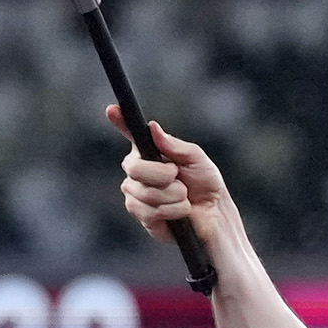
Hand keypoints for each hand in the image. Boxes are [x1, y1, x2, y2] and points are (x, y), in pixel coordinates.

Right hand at [110, 108, 237, 253]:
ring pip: (144, 192)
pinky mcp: (143, 217)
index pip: (132, 135)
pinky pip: (149, 211)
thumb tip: (152, 127)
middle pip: (133, 168)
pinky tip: (180, 212)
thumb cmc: (206, 184)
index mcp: (150, 153)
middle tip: (178, 177)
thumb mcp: (195, 158)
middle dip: (162, 174)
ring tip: (184, 197)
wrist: (215, 214)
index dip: (120, 122)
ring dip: (173, 195)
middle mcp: (138, 173)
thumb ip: (174, 145)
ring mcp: (137, 195)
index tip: (112, 110)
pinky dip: (172, 211)